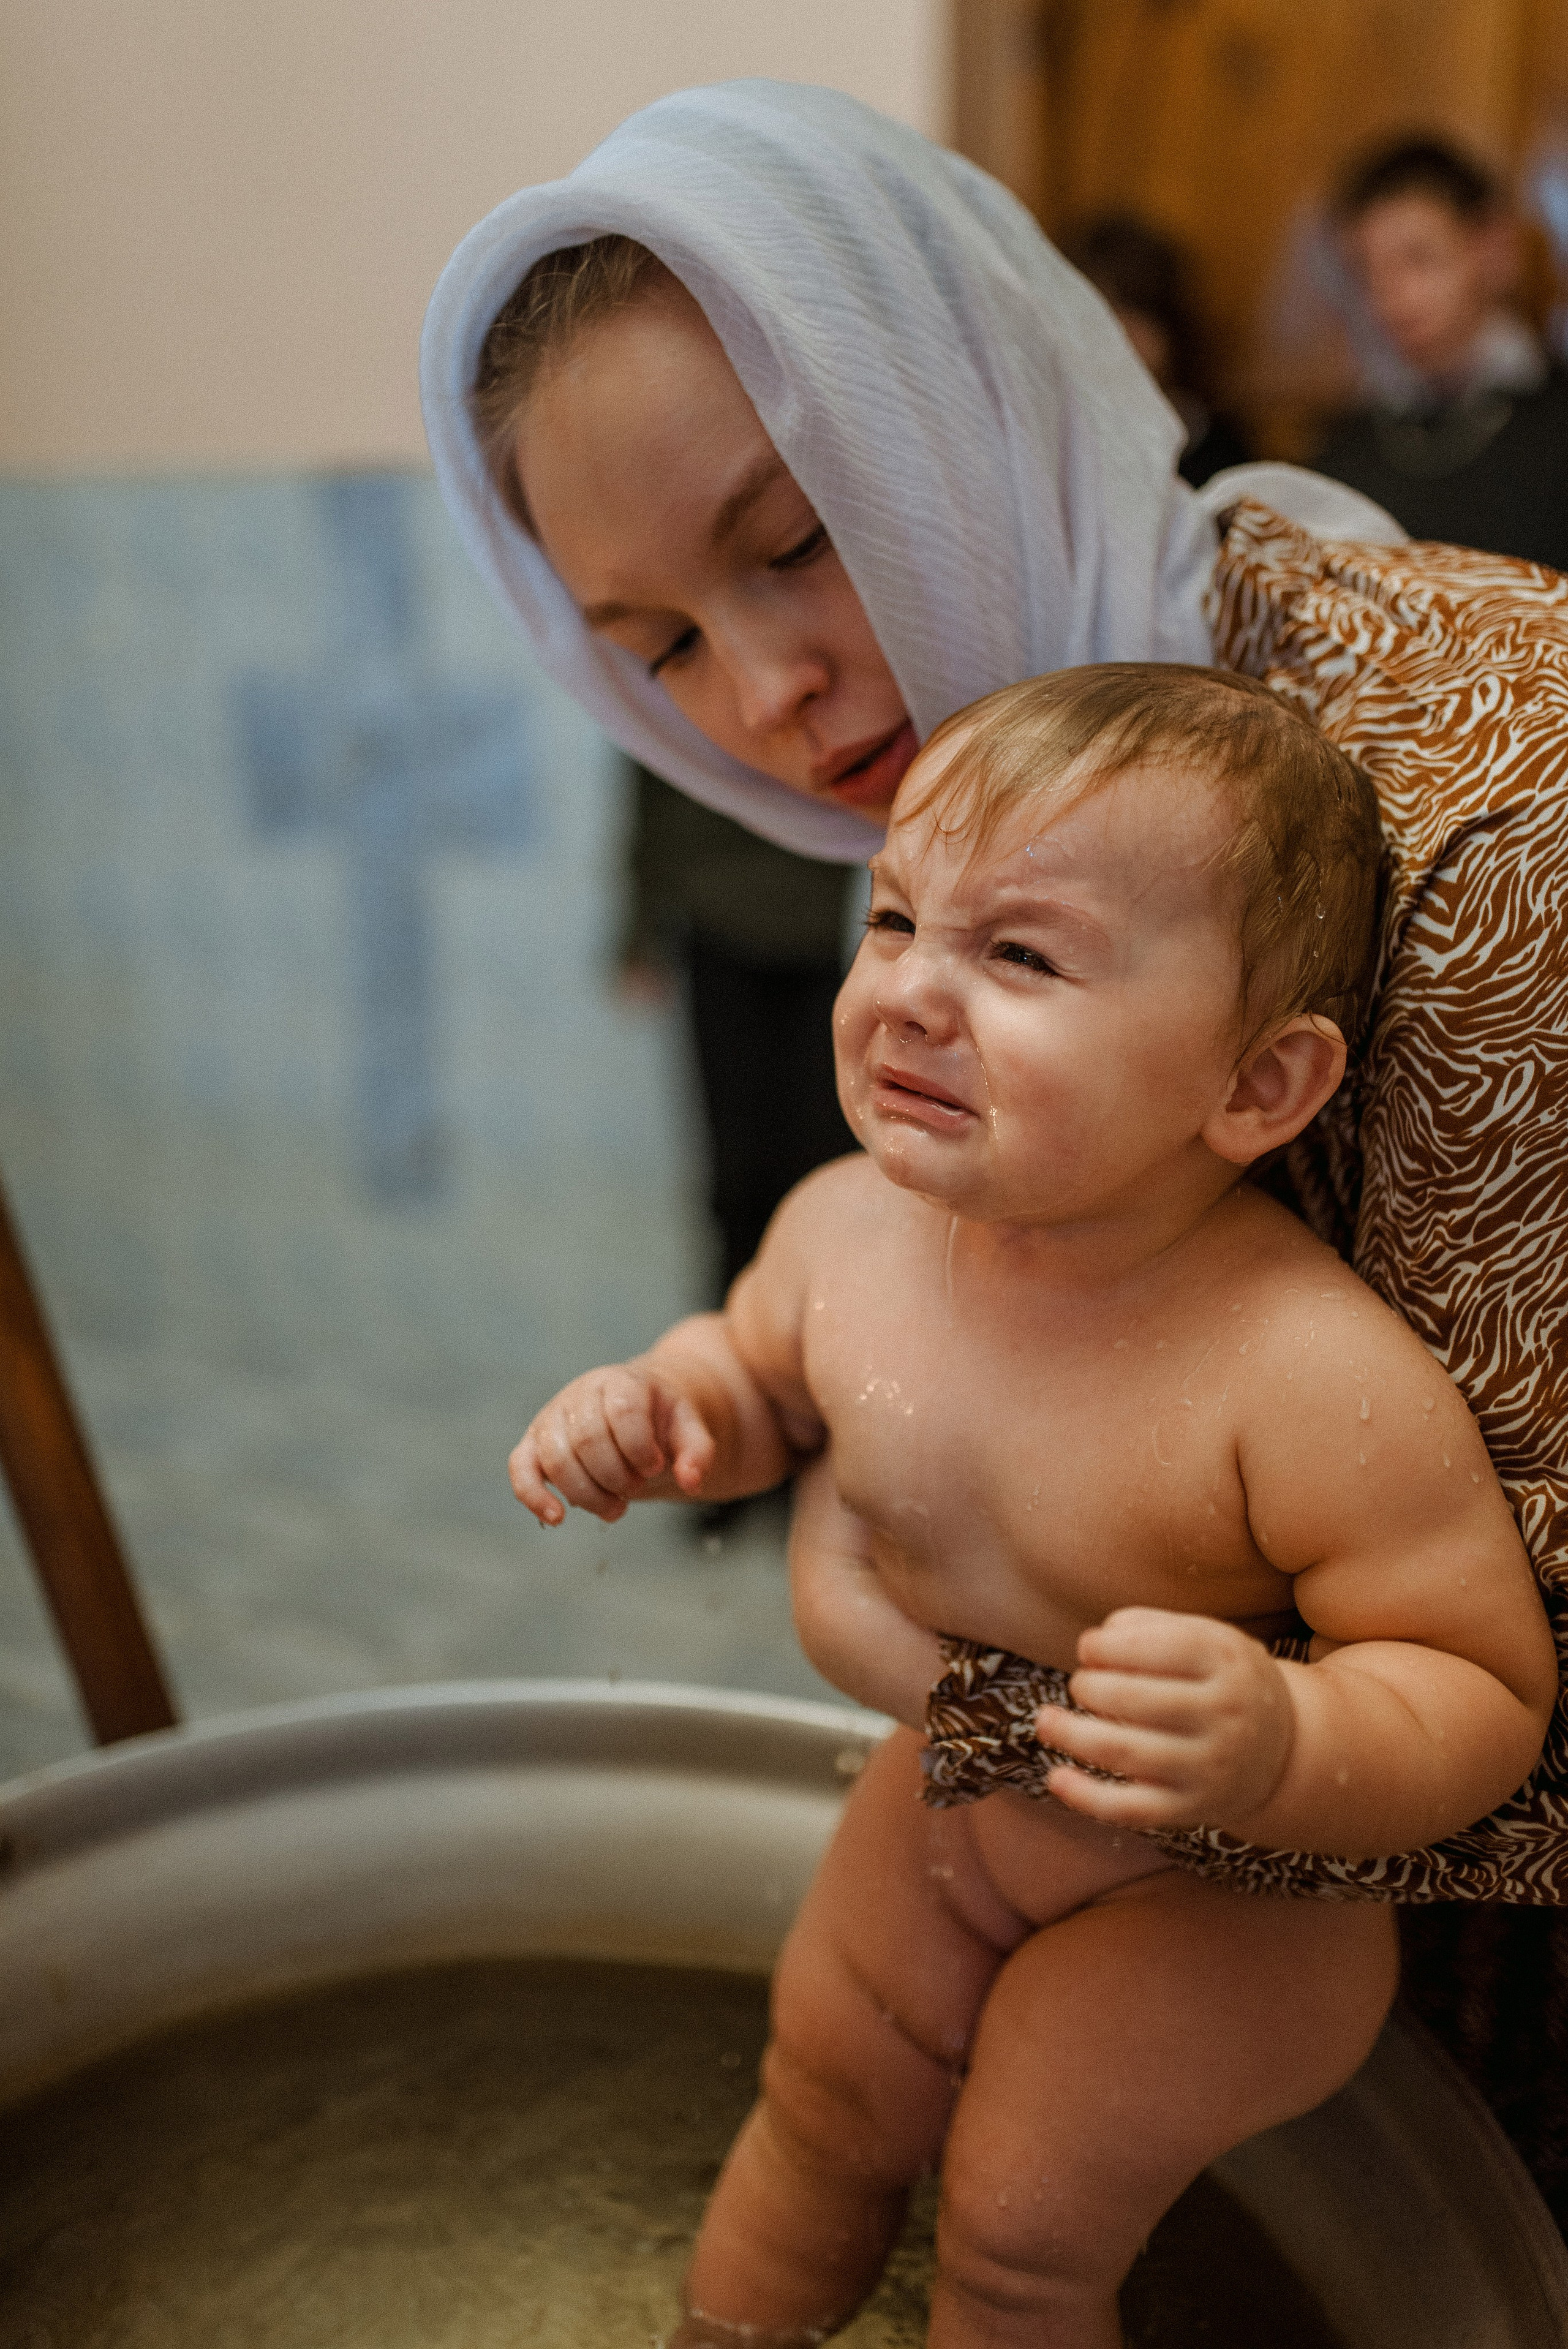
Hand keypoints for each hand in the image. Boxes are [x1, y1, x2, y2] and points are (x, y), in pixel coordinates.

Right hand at [509, 1364, 716, 1525]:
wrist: (635, 1410)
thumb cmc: (661, 1421)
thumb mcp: (689, 1427)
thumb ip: (698, 1451)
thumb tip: (691, 1481)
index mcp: (620, 1382)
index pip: (622, 1413)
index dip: (639, 1448)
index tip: (655, 1466)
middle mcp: (580, 1394)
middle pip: (588, 1442)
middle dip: (617, 1478)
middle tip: (637, 1489)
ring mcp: (553, 1417)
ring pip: (556, 1460)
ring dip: (588, 1495)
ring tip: (616, 1508)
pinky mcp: (534, 1443)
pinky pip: (520, 1468)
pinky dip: (533, 1496)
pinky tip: (556, 1519)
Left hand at [1038, 1608, 1296, 1831]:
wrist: (1284, 1750)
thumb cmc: (1222, 1680)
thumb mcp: (1207, 1637)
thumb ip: (1151, 1627)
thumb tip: (1095, 1642)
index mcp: (1225, 1662)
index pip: (1155, 1648)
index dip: (1106, 1646)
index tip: (1087, 1648)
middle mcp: (1222, 1715)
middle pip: (1135, 1700)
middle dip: (1090, 1686)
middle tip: (1080, 1683)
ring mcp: (1208, 1767)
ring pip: (1125, 1753)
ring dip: (1072, 1734)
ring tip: (1045, 1721)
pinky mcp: (1191, 1809)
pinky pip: (1132, 1809)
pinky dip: (1086, 1797)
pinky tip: (1055, 1779)